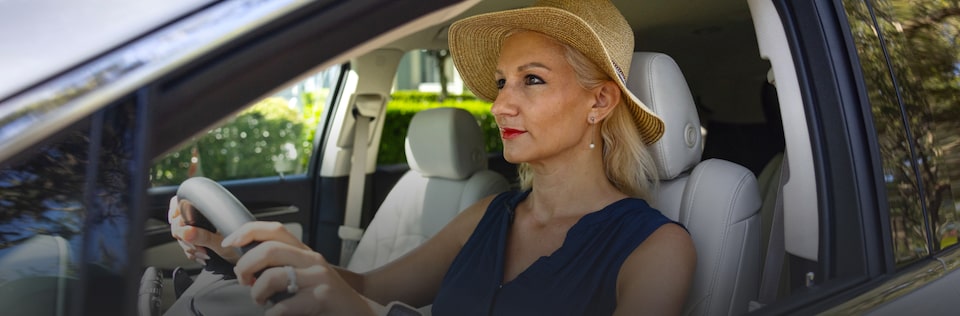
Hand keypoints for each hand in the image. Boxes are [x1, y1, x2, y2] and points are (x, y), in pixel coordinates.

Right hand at [167, 196, 240, 264]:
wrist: (248, 258)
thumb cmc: (242, 247)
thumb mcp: (221, 242)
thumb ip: (203, 237)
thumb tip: (185, 231)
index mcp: (207, 209)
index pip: (180, 201)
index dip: (175, 210)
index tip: (176, 222)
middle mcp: (203, 216)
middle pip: (178, 222)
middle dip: (184, 237)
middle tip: (197, 246)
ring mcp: (200, 227)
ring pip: (182, 235)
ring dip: (189, 247)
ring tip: (204, 254)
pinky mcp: (201, 238)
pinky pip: (187, 244)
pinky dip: (192, 252)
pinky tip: (202, 256)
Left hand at [224, 222, 376, 315]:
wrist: (357, 312)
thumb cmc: (325, 297)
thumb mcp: (305, 274)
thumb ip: (283, 265)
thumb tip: (247, 266)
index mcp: (304, 251)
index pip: (274, 229)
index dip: (247, 232)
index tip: (229, 243)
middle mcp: (311, 259)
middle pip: (269, 249)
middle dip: (246, 266)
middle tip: (244, 281)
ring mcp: (318, 278)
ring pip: (273, 276)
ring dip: (257, 292)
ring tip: (260, 301)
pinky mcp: (321, 297)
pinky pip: (284, 306)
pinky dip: (272, 314)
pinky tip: (275, 315)